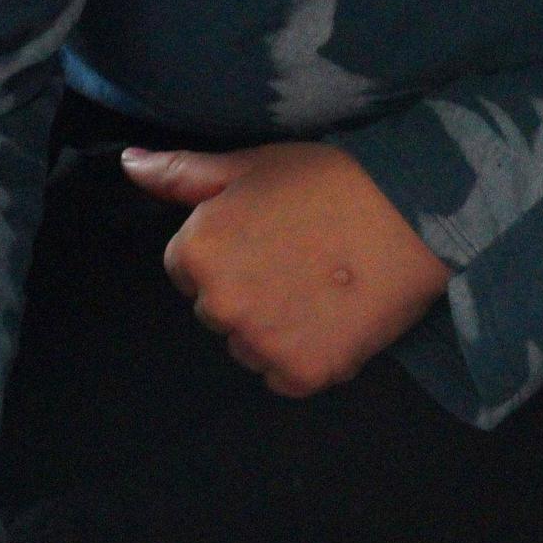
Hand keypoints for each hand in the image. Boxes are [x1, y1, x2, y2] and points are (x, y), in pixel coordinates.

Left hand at [120, 141, 448, 396]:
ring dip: (275, 330)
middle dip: (248, 293)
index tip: (267, 238)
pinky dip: (307, 356)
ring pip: (249, 348)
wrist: (413, 213)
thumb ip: (182, 174)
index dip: (228, 253)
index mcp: (198, 252)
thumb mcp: (250, 166)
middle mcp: (220, 304)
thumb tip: (129, 165)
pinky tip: (335, 318)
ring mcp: (261, 343)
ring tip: (320, 288)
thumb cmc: (331, 180)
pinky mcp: (303, 373)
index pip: (188, 271)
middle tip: (299, 260)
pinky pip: (285, 377)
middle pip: (217, 312)